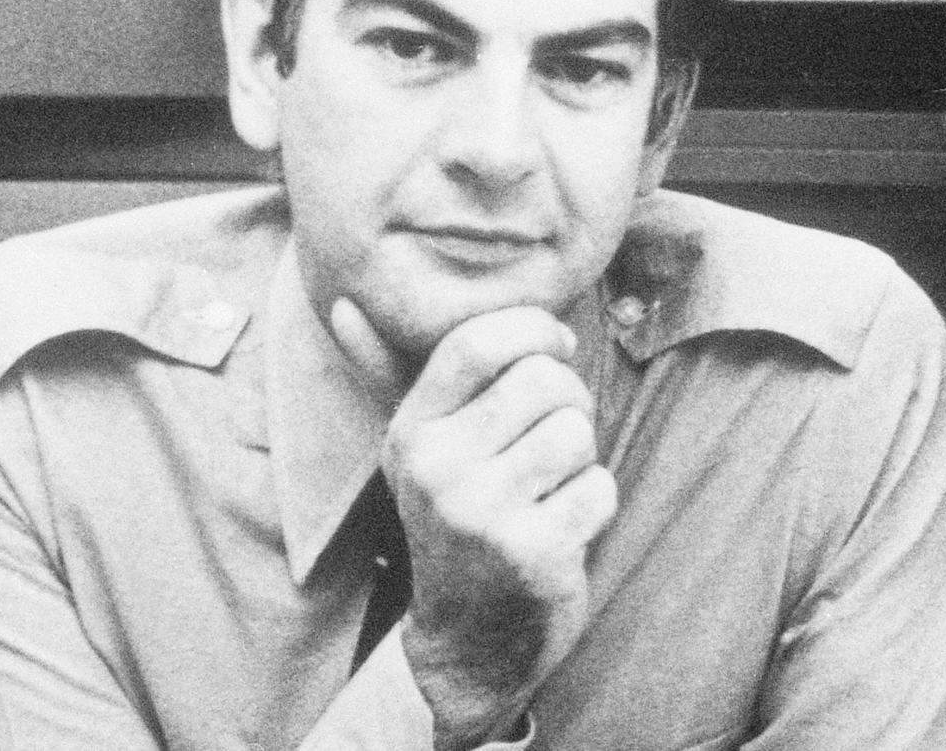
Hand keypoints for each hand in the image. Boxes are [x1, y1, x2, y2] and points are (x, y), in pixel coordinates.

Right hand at [362, 303, 617, 749]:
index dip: (535, 330)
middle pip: (545, 380)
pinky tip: (559, 530)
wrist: (465, 643)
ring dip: (580, 460)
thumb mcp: (417, 452)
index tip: (554, 349)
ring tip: (547, 490)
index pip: (478, 340)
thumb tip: (345, 302)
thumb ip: (389, 374)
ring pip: (576, 432)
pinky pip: (600, 489)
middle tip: (547, 444)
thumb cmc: (457, 520)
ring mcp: (482, 515)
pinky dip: (594, 507)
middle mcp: (435, 470)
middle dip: (568, 404)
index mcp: (412, 432)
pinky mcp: (532, 554)